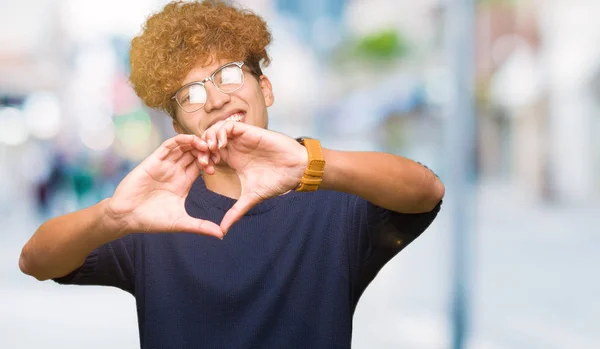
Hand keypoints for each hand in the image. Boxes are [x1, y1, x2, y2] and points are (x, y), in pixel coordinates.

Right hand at [106, 134, 222, 238]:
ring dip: (195, 143)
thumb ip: (201, 226)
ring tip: (206, 145)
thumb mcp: (181, 222)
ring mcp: (164, 165)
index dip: (211, 161)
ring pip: (183, 147)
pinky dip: (180, 140)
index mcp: (183, 182)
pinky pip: (168, 146)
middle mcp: (175, 171)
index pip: (201, 165)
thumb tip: (221, 234)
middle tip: (216, 151)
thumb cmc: (152, 220)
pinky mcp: (153, 161)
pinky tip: (191, 139)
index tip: (219, 163)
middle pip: (194, 153)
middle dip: (206, 150)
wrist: (126, 217)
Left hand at [202, 121, 306, 232]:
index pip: (209, 154)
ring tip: (211, 151)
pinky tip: (222, 145)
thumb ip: (235, 212)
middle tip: (205, 161)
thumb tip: (223, 231)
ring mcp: (241, 139)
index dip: (203, 160)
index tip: (207, 171)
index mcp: (232, 160)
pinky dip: (221, 132)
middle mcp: (235, 148)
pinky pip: (228, 125)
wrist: (295, 170)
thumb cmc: (276, 181)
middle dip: (202, 149)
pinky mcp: (248, 131)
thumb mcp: (250, 198)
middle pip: (208, 140)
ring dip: (209, 138)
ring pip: (216, 130)